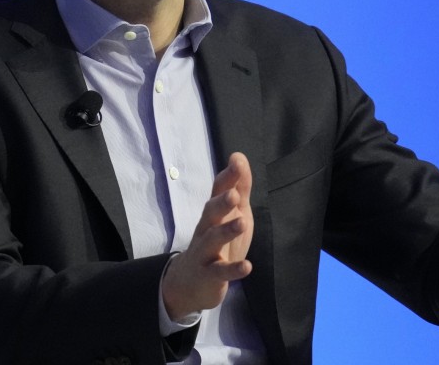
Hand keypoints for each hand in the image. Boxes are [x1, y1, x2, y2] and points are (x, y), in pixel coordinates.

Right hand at [161, 152, 253, 321]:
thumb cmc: (216, 241)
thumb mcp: (232, 212)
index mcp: (213, 212)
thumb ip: (238, 186)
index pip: (218, 191)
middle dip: (221, 202)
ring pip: (212, 239)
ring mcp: (205, 252)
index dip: (228, 177)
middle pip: (210, 212)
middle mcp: (206, 228)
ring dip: (226, 231)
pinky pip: (220, 272)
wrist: (190, 282)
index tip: (237, 162)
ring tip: (242, 223)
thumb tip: (239, 156)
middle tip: (234, 195)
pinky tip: (247, 266)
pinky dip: (233, 270)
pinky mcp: (209, 274)